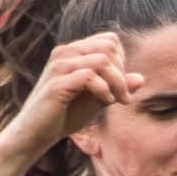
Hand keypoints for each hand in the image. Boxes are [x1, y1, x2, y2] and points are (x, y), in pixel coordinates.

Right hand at [0, 31, 142, 166]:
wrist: (35, 134)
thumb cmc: (65, 115)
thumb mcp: (97, 99)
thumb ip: (116, 86)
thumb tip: (142, 78)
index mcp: (73, 51)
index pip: (109, 41)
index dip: (122, 62)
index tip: (122, 88)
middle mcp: (65, 53)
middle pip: (108, 47)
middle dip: (122, 72)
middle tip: (123, 97)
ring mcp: (59, 66)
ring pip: (102, 60)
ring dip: (117, 82)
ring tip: (117, 100)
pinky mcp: (56, 84)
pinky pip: (89, 76)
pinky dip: (103, 89)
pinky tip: (105, 102)